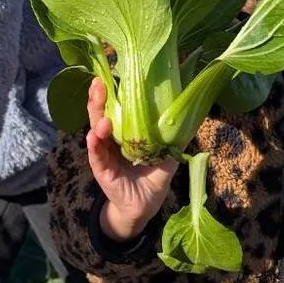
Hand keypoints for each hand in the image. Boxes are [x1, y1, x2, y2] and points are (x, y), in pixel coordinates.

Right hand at [86, 78, 176, 240]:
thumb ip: (173, 140)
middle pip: (101, 114)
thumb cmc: (152, 179)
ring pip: (95, 132)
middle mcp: (111, 140)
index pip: (115, 108)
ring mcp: (104, 154)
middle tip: (98, 82)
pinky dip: (95, 145)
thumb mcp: (166, 158)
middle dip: (98, 99)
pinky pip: (96, 156)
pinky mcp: (102, 170)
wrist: (143, 208)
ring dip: (97, 121)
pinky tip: (94, 136)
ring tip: (102, 114)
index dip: (112, 92)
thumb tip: (189, 118)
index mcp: (123, 133)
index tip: (110, 74)